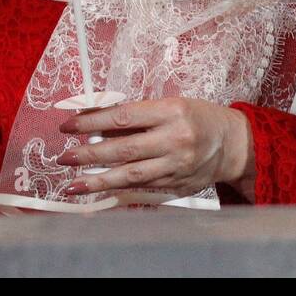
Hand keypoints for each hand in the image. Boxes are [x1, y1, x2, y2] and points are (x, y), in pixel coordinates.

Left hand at [57, 97, 251, 198]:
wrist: (231, 142)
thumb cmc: (198, 117)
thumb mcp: (170, 105)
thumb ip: (136, 116)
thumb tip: (94, 122)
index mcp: (172, 111)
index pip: (124, 116)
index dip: (93, 122)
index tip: (69, 125)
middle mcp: (175, 138)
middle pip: (124, 148)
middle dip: (89, 153)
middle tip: (64, 157)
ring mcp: (176, 163)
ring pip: (130, 174)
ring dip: (98, 180)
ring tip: (73, 184)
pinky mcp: (176, 182)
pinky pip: (142, 186)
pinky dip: (117, 189)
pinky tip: (99, 190)